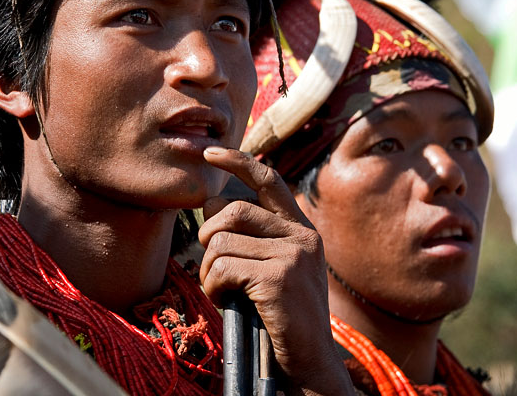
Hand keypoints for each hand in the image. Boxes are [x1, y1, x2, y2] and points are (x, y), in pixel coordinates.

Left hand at [199, 147, 353, 395]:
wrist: (309, 363)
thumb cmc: (282, 318)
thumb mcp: (273, 269)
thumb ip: (251, 237)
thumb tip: (210, 204)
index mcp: (301, 230)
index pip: (268, 179)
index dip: (237, 160)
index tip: (210, 153)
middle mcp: (302, 236)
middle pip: (231, 210)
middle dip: (208, 236)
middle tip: (213, 266)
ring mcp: (293, 255)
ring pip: (221, 242)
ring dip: (209, 271)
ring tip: (223, 291)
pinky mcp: (279, 277)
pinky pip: (223, 267)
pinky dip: (213, 286)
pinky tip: (225, 301)